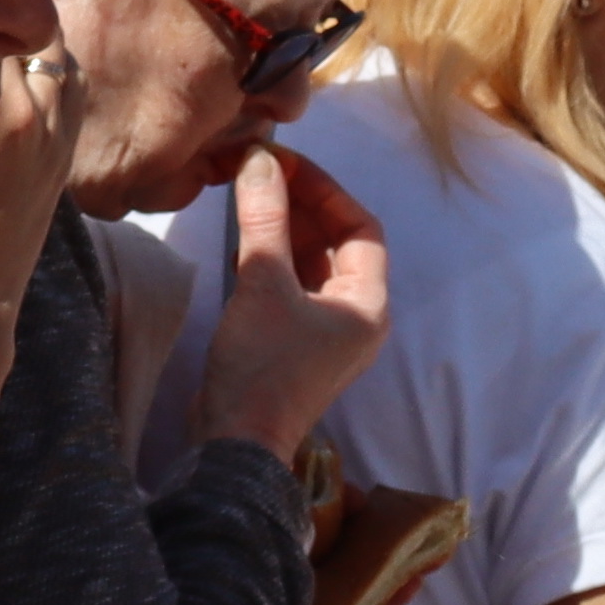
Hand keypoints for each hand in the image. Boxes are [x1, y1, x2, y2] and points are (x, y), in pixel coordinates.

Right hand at [200, 142, 388, 462]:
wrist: (236, 444)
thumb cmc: (262, 368)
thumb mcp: (263, 284)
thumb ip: (265, 219)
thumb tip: (259, 160)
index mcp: (368, 305)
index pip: (361, 227)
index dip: (326, 189)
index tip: (286, 164)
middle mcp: (357, 317)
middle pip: (337, 243)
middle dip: (301, 205)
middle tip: (261, 174)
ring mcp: (327, 333)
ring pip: (312, 264)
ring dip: (284, 230)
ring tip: (249, 197)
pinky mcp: (297, 343)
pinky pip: (293, 287)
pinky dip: (273, 259)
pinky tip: (243, 239)